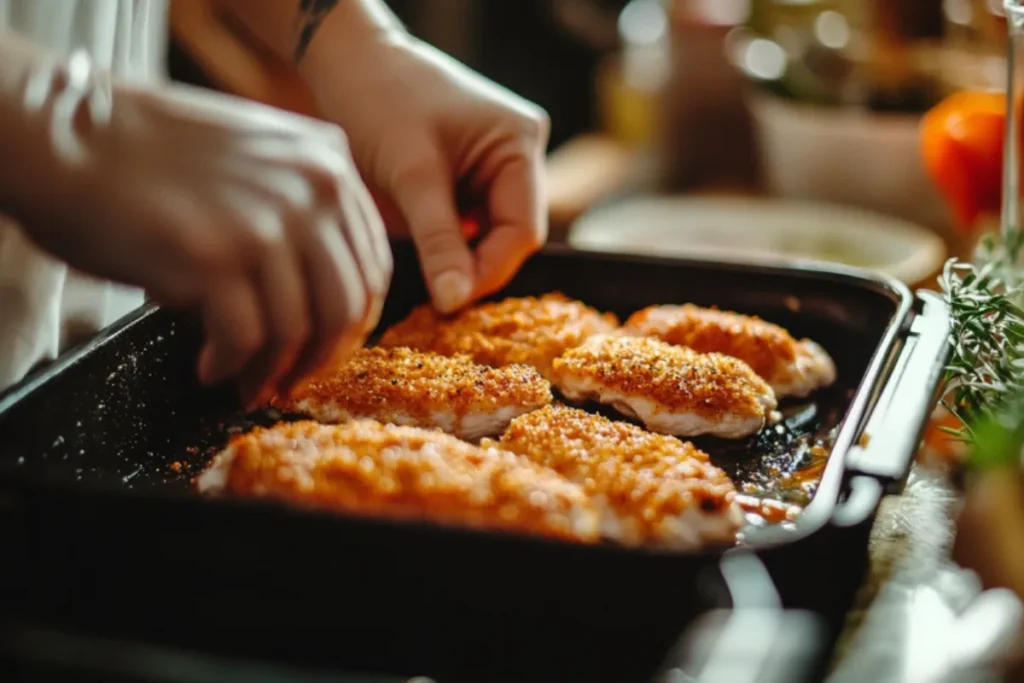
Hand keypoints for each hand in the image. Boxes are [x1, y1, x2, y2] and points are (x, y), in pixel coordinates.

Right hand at [13, 57, 390, 405]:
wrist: (66, 136)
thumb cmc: (149, 151)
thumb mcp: (257, 153)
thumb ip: (301, 200)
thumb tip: (320, 284)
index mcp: (329, 162)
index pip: (371, 263)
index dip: (353, 320)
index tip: (327, 345)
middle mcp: (311, 190)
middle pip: (346, 305)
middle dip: (321, 356)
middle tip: (292, 377)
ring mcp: (266, 224)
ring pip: (300, 330)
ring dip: (275, 371)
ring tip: (249, 383)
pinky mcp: (215, 259)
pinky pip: (247, 341)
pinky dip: (233, 367)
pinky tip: (212, 367)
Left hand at [305, 35, 549, 313]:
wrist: (348, 63)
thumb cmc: (379, 101)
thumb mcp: (411, 175)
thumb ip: (438, 241)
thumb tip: (454, 302)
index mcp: (520, 143)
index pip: (522, 230)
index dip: (488, 271)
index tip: (448, 302)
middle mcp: (519, 152)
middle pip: (510, 234)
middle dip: (473, 266)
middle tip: (434, 297)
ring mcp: (497, 163)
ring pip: (489, 234)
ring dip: (459, 257)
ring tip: (424, 274)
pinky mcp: (471, 173)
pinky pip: (470, 222)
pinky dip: (448, 242)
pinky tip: (422, 251)